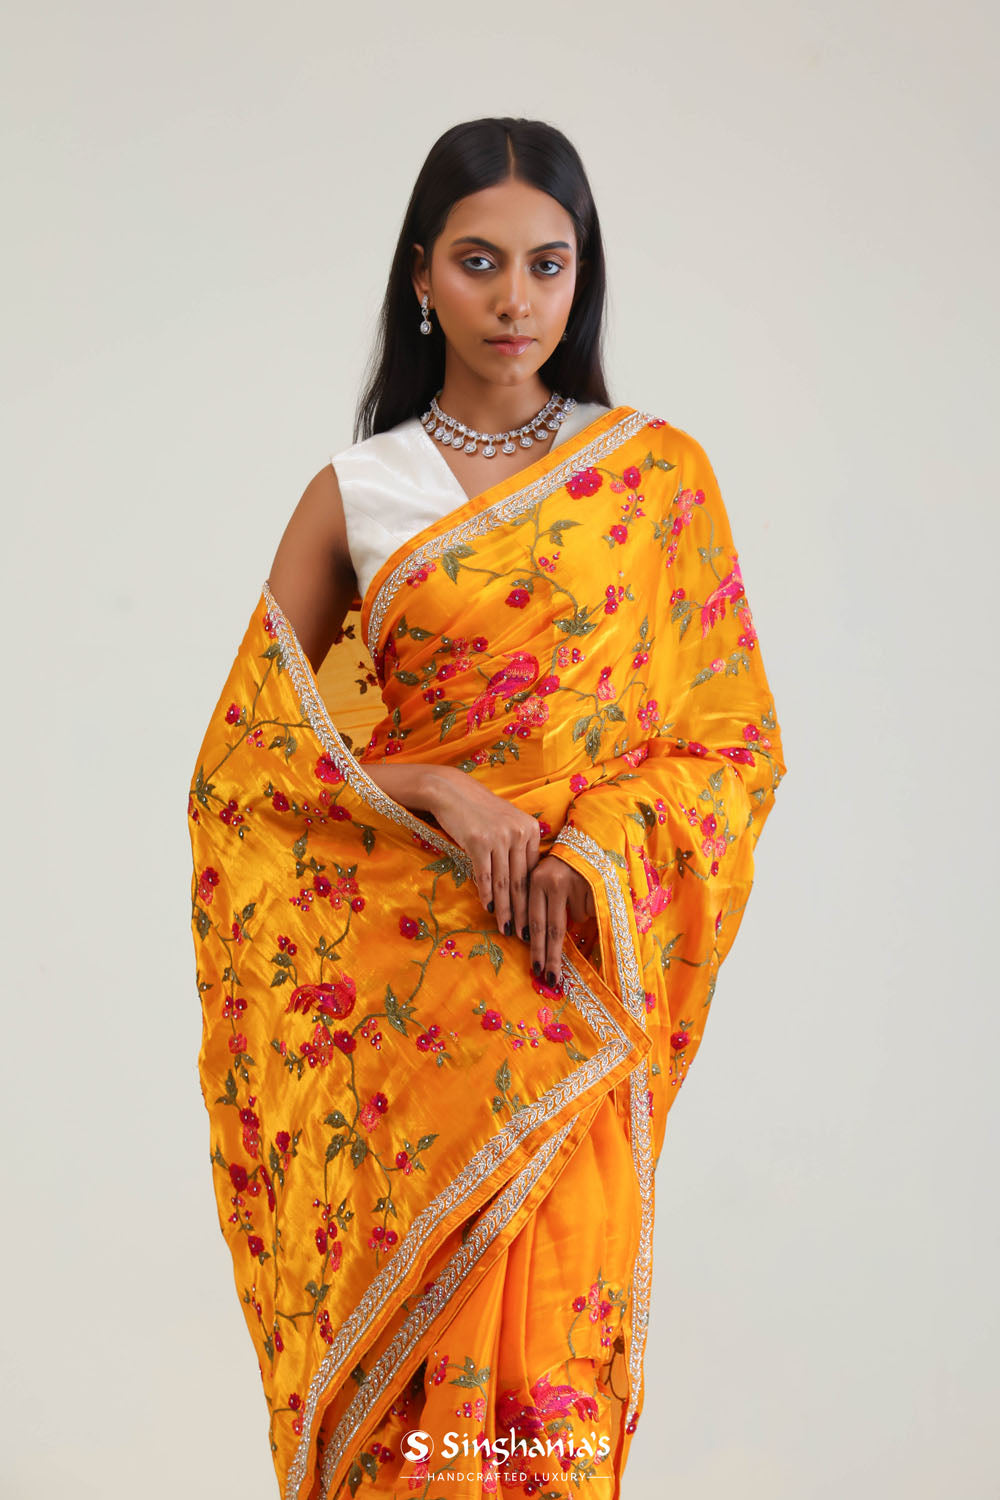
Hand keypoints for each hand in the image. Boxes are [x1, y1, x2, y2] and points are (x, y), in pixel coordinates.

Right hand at [423, 766, 541, 943]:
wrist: (451, 791)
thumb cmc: (479, 810)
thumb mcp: (506, 823)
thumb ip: (518, 847)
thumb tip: (523, 881)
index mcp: (530, 829)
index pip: (532, 872)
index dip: (533, 899)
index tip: (534, 919)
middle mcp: (518, 832)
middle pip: (521, 880)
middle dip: (523, 911)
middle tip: (525, 934)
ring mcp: (499, 837)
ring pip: (504, 882)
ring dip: (505, 909)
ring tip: (507, 929)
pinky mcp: (479, 841)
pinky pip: (485, 875)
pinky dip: (487, 895)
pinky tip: (488, 909)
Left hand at [527, 850, 595, 988]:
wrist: (585, 838)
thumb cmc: (558, 865)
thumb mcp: (542, 878)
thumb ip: (537, 903)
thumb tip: (530, 940)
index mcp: (536, 880)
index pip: (534, 921)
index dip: (536, 947)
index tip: (536, 969)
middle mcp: (554, 881)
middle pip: (553, 928)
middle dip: (552, 956)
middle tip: (551, 979)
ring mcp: (576, 883)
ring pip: (575, 918)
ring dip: (575, 915)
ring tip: (574, 893)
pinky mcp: (595, 884)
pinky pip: (589, 909)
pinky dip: (587, 905)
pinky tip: (585, 889)